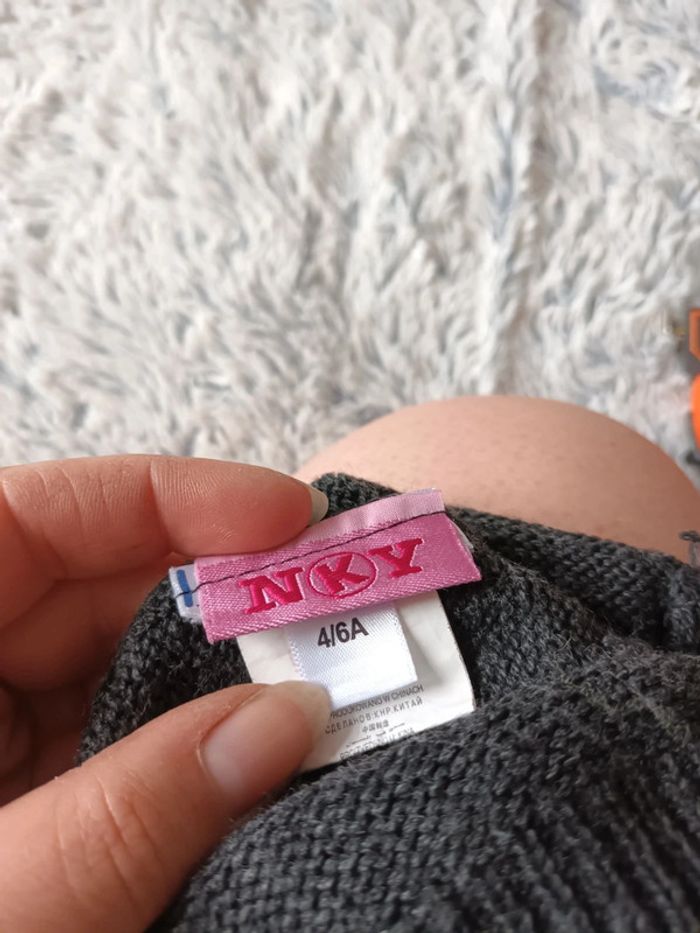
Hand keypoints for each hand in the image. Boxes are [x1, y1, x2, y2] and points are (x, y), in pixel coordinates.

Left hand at [0, 455, 329, 931]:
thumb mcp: (1, 910)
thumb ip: (137, 812)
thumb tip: (292, 714)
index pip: (35, 518)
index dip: (168, 498)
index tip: (288, 517)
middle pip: (89, 587)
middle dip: (213, 599)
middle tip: (330, 619)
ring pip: (112, 666)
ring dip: (213, 679)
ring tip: (313, 687)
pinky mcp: (16, 792)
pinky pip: (111, 739)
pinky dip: (187, 746)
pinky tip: (252, 757)